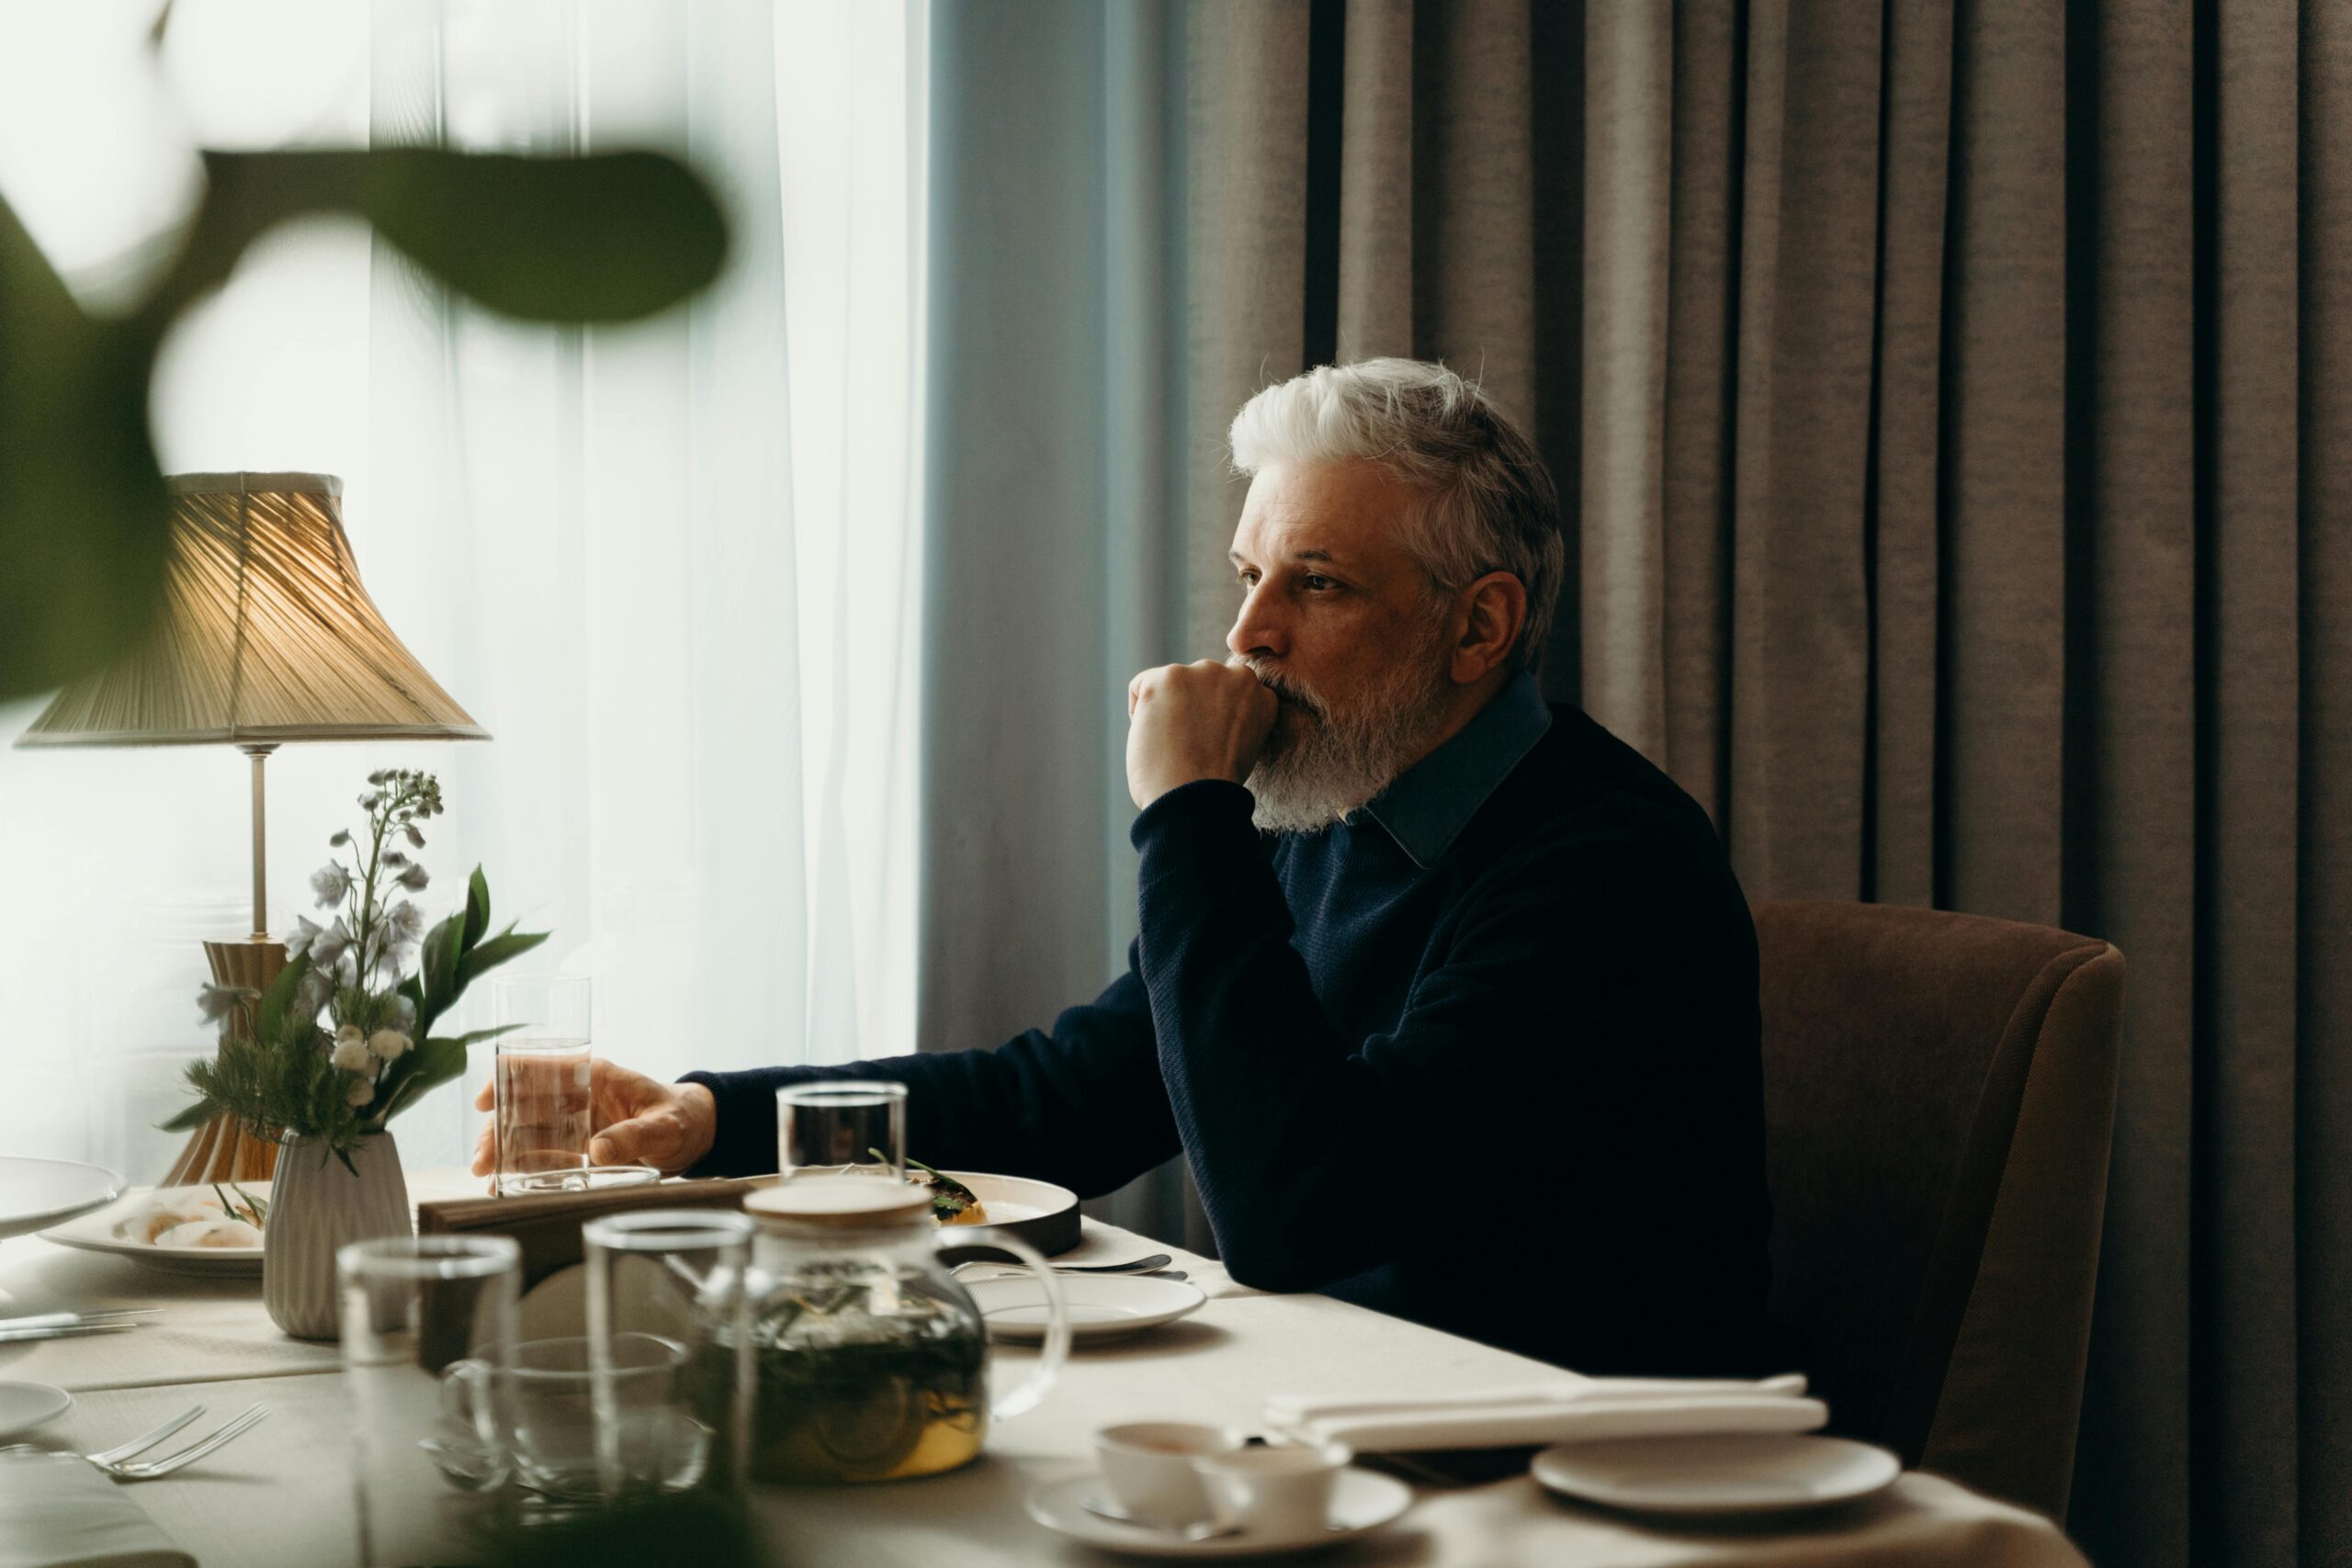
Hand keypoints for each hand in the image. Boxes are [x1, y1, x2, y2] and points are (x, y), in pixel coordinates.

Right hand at [471, 1060, 717, 1178]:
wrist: (695, 1135)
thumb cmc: (681, 1120)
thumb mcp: (664, 1126)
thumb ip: (634, 1136)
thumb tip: (596, 1150)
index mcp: (595, 1076)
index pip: (542, 1067)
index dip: (508, 1079)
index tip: (484, 1101)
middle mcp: (579, 1096)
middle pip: (526, 1107)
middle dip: (498, 1131)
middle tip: (482, 1161)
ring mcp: (576, 1121)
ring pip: (529, 1132)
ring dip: (505, 1152)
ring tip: (487, 1177)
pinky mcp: (579, 1146)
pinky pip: (545, 1155)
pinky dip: (525, 1169)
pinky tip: (507, 1187)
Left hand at [1126, 658, 1279, 808]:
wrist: (1196, 800)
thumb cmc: (1213, 785)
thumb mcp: (1243, 745)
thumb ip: (1233, 718)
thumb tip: (1206, 708)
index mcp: (1261, 696)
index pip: (1227, 694)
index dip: (1211, 721)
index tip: (1206, 745)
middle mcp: (1238, 676)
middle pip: (1199, 684)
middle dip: (1189, 709)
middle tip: (1187, 746)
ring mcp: (1203, 673)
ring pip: (1171, 684)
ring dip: (1165, 709)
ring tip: (1172, 745)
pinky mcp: (1168, 677)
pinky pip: (1140, 687)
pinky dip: (1138, 712)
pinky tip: (1153, 738)